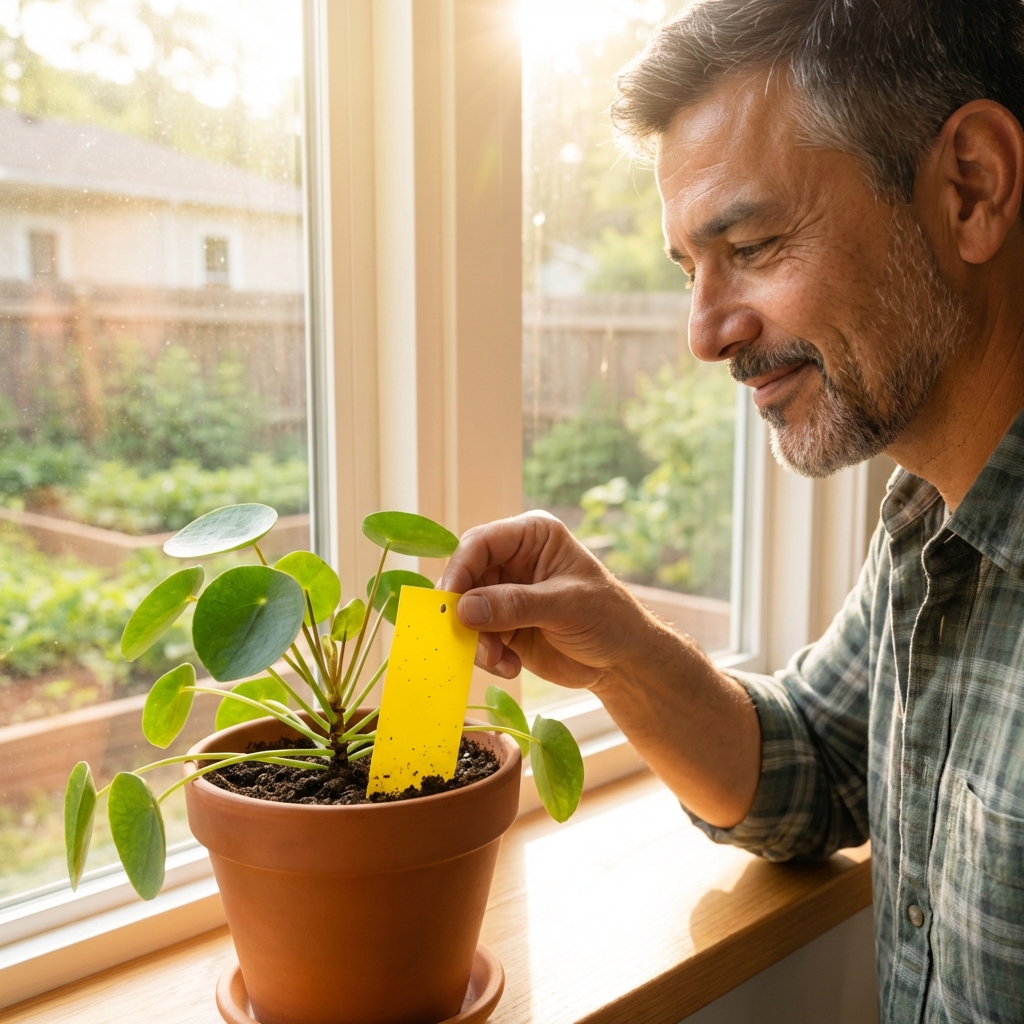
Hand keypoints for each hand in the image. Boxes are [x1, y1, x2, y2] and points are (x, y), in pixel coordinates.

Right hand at [444, 511, 761, 826]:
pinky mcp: (501, 626)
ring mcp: (504, 594)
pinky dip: (486, 655)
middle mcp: (511, 561)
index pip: (481, 542)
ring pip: (464, 611)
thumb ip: (517, 604)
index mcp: (532, 537)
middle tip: (467, 638)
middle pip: (465, 577)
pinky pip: (475, 637)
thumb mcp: (567, 606)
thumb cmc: (608, 618)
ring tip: (498, 660)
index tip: (451, 599)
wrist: (623, 661)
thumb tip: (464, 607)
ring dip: (474, 639)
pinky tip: (510, 666)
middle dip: (463, 611)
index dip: (460, 567)